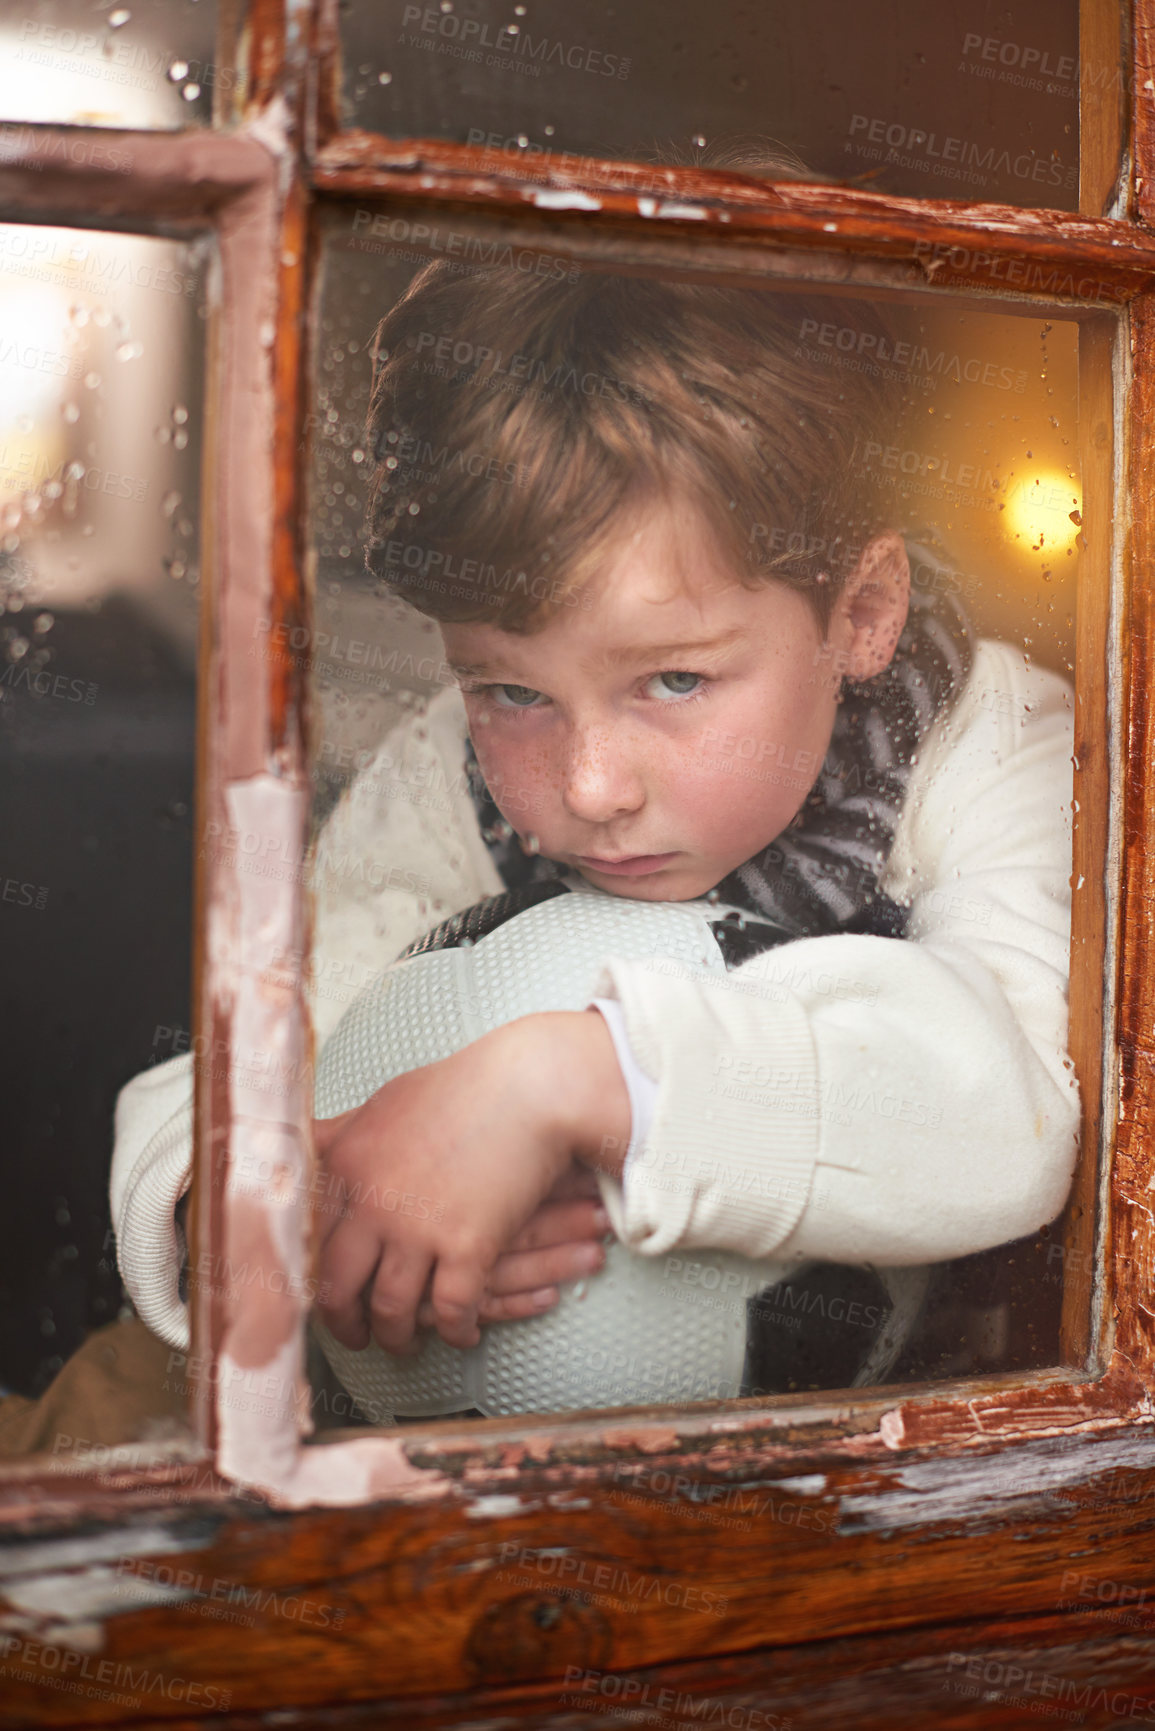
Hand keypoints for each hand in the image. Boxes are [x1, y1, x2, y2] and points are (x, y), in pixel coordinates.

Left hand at [312, 1010, 628, 1354]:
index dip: (313, 1279)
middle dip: (344, 1323)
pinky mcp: (468, 1246)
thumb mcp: (384, 1102)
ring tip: (406, 1342)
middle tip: (356, 1335)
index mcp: (346, 1164)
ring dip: (398, 1336)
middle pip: (337, 1287)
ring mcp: (419, 1227)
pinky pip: (451, 1310)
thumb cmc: (462, 1087)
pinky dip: (455, 1331)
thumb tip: (306, 1143)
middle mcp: (372, 1201)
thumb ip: (342, 1134)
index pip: (308, 1243)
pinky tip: (462, 1334)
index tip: (325, 1294)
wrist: (531, 1085)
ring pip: (391, 1309)